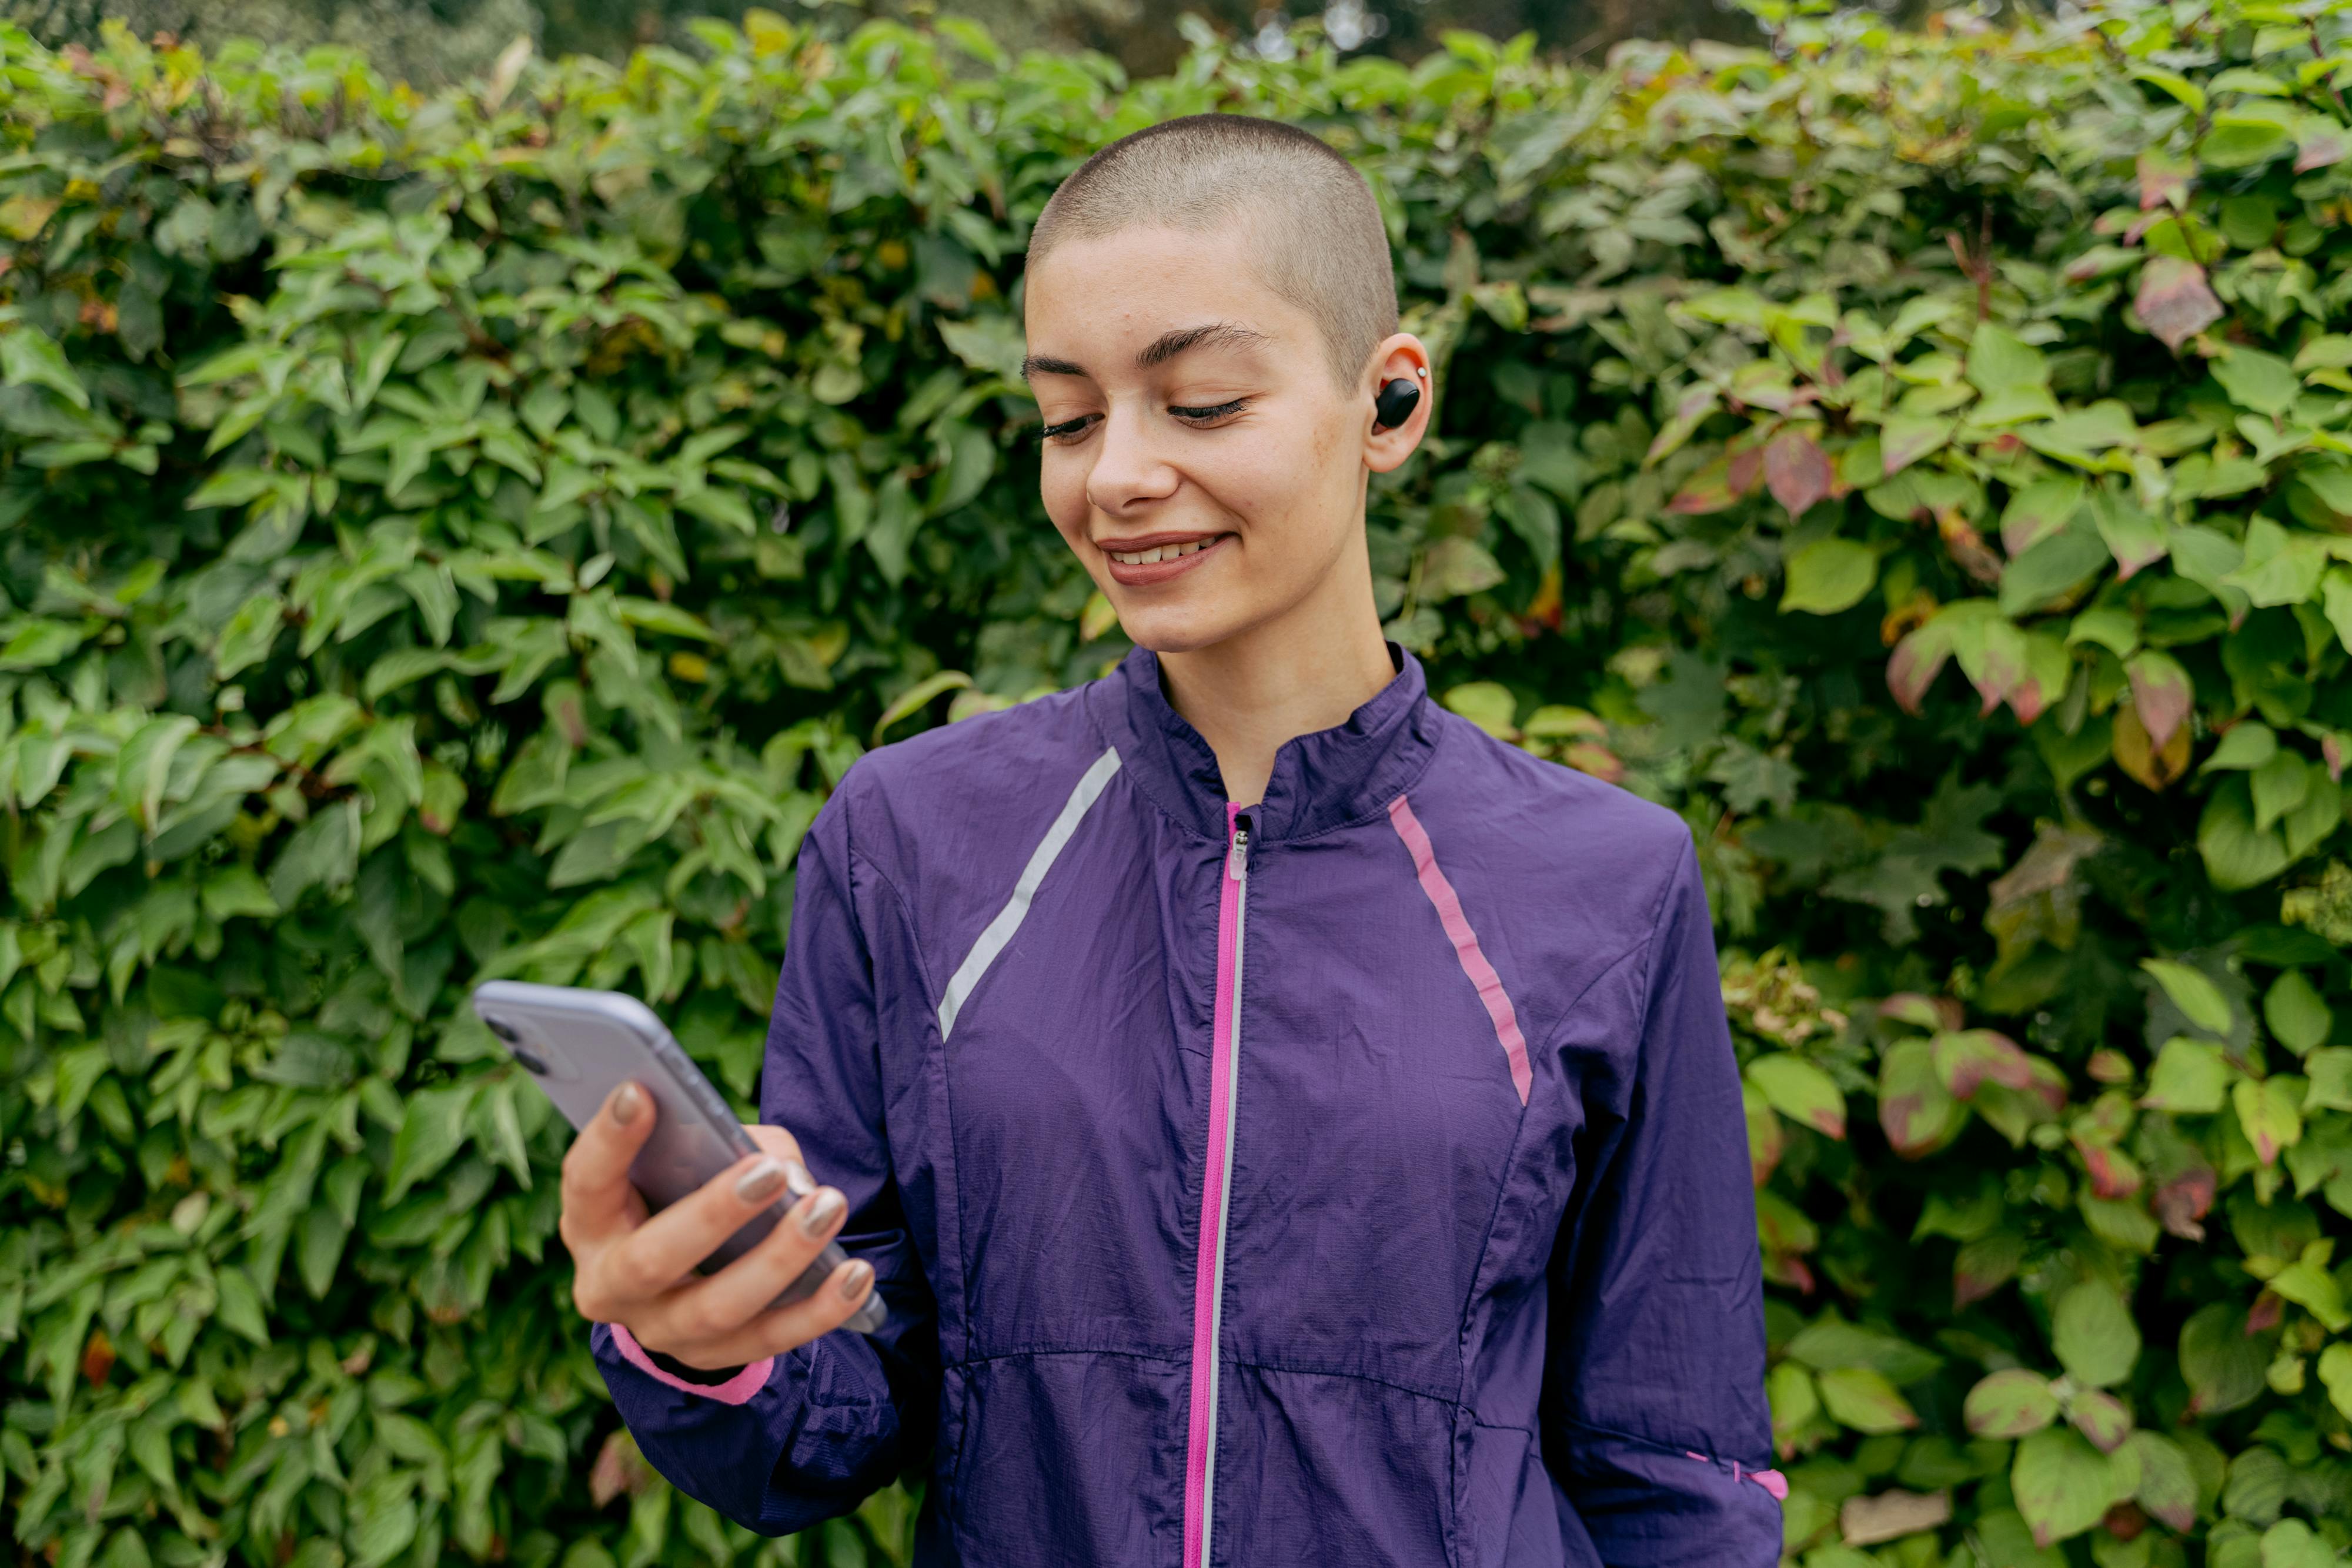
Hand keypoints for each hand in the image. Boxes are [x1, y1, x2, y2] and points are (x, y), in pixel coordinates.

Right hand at [559, 1081, 876, 1369]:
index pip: (586, 1181)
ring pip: (716, 1308)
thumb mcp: (693, 1155)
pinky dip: (819, 1309)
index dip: (608, 1139)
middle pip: (651, 1259)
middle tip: (768, 1172)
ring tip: (828, 1207)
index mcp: (590, 1222)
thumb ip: (733, 1146)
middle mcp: (609, 1285)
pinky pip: (769, 1341)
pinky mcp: (710, 1359)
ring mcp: (657, 1331)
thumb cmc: (687, 1185)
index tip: (642, 1090)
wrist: (684, 1271)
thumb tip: (791, 1179)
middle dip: (713, 1213)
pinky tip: (857, 1276)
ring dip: (780, 1257)